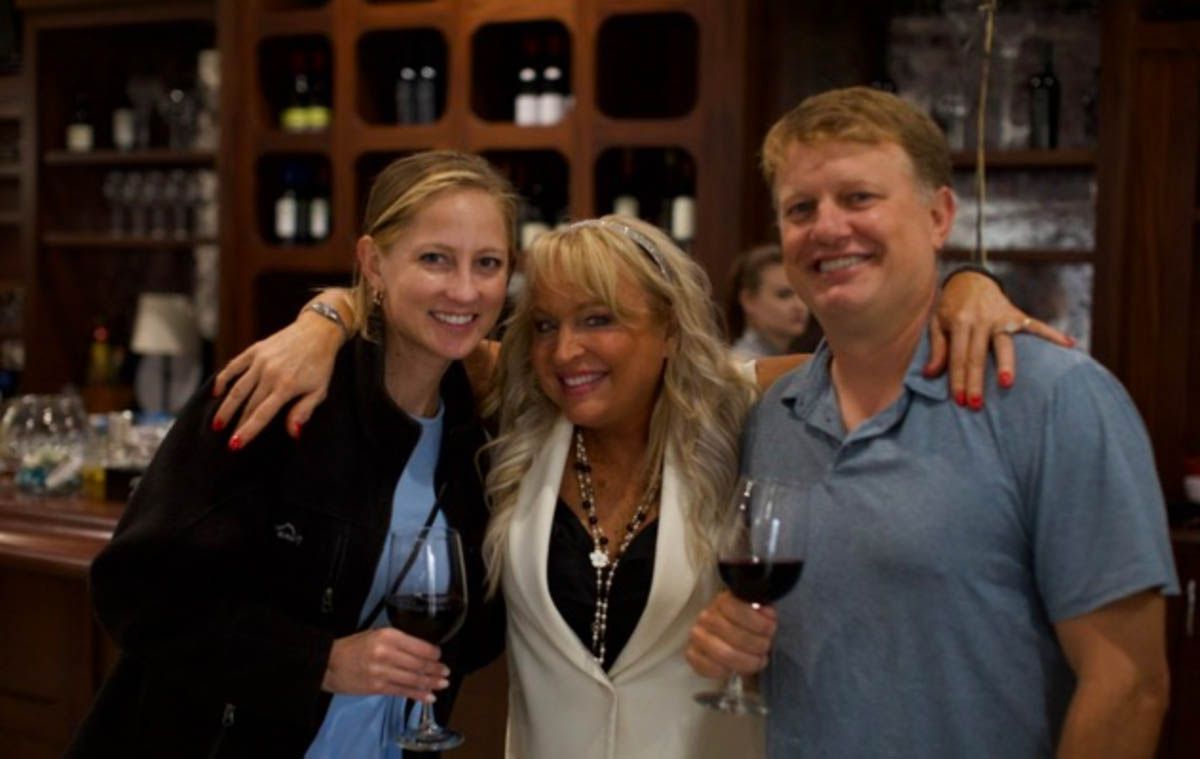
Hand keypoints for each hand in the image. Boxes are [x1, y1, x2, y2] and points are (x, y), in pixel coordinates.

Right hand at [212, 310, 343, 446]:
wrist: (317, 332)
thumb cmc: (320, 365)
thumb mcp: (320, 391)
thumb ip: (304, 411)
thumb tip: (293, 433)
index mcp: (287, 386)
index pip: (262, 414)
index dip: (248, 430)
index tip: (235, 445)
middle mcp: (271, 373)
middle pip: (248, 404)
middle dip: (236, 424)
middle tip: (225, 441)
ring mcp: (261, 360)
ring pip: (237, 388)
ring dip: (225, 407)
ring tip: (216, 424)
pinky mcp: (255, 350)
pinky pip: (234, 366)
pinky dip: (223, 379)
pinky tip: (216, 393)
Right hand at [322, 627, 449, 700]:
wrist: (328, 663)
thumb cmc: (353, 646)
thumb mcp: (375, 634)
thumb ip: (397, 641)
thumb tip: (421, 649)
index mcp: (387, 636)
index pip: (418, 646)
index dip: (433, 653)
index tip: (439, 656)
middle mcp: (386, 653)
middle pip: (418, 663)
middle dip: (435, 669)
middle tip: (446, 672)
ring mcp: (382, 672)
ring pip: (413, 679)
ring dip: (431, 683)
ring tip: (442, 684)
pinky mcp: (377, 688)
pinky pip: (402, 692)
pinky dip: (418, 695)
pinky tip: (429, 697)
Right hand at [685, 591, 776, 679]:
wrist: (726, 631)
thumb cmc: (745, 622)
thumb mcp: (756, 610)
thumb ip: (762, 609)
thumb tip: (767, 614)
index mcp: (723, 602)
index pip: (741, 611)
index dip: (760, 623)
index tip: (771, 628)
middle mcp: (707, 617)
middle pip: (737, 637)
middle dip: (758, 645)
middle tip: (766, 647)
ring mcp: (697, 636)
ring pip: (725, 654)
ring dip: (747, 661)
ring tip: (757, 661)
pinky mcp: (692, 653)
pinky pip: (706, 667)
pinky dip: (725, 672)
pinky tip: (736, 670)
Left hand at [926, 270, 1073, 408]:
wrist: (970, 279)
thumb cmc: (951, 307)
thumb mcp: (938, 323)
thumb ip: (937, 349)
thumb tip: (930, 375)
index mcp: (959, 322)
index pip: (958, 357)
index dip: (958, 380)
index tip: (960, 401)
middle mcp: (981, 320)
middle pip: (978, 356)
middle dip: (976, 381)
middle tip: (976, 405)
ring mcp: (1001, 317)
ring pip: (1004, 344)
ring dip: (1006, 364)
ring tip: (1007, 383)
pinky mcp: (1017, 314)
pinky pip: (1036, 326)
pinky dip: (1053, 334)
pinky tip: (1069, 345)